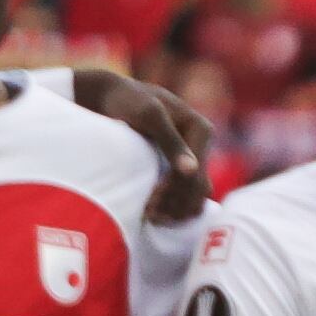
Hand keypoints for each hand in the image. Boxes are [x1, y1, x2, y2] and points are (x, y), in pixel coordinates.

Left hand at [67, 66, 211, 221]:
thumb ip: (170, 140)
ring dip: (177, 210)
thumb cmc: (128, 101)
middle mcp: (201, 145)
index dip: (175, 190)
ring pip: (195, 195)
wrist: (113, 99)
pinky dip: (174, 208)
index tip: (151, 201)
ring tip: (151, 216)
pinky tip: (156, 214)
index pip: (196, 171)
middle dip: (176, 203)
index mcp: (201, 129)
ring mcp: (193, 158)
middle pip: (198, 187)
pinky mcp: (181, 168)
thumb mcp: (149, 115)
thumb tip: (191, 170)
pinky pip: (186, 195)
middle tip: (149, 214)